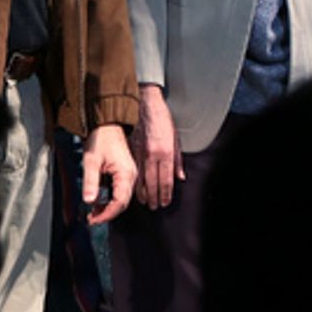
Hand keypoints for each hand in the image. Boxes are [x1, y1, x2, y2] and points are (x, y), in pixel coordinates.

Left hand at [82, 123, 136, 225]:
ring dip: (108, 207)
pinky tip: (98, 201)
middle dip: (107, 214)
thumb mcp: (91, 160)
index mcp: (126, 174)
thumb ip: (90, 182)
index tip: (94, 220)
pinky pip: (120, 191)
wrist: (106, 123)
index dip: (107, 214)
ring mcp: (130, 174)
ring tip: (92, 212)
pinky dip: (110, 199)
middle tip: (91, 219)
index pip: (120, 202)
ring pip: (121, 198)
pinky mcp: (125, 173)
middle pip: (122, 203)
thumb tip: (89, 201)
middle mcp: (132, 176)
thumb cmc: (100, 137)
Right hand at [132, 83, 183, 208]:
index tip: (165, 202)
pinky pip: (133, 169)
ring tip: (145, 202)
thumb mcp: (176, 138)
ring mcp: (140, 152)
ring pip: (141, 177)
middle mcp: (152, 154)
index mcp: (165, 152)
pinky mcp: (131, 149)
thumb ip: (178, 160)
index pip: (166, 179)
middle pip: (153, 182)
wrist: (145, 104)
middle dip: (154, 197)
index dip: (166, 193)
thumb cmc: (162, 119)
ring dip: (143, 192)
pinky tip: (134, 187)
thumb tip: (180, 177)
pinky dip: (134, 180)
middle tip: (155, 207)